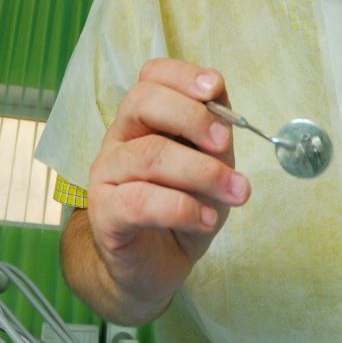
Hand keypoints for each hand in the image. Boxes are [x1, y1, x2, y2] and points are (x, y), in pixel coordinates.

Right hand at [85, 58, 250, 311]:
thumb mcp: (211, 166)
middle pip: (142, 102)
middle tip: (225, 144)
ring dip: (201, 172)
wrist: (154, 267)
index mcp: (143, 120)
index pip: (151, 77)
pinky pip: (138, 201)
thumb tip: (224, 106)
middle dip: (191, 116)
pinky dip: (180, 208)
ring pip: (148, 155)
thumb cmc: (182, 209)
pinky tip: (206, 219)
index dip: (182, 75)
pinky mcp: (105, 215)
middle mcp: (119, 140)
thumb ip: (215, 136)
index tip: (216, 87)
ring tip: (236, 192)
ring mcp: (107, 176)